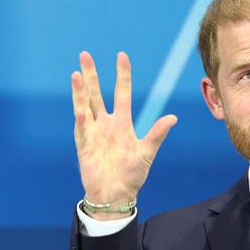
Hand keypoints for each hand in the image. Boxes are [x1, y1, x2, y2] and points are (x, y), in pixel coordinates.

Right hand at [71, 51, 176, 216]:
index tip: (121, 56)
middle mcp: (105, 124)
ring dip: (80, 91)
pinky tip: (80, 110)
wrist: (116, 194)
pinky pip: (82, 130)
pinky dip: (82, 120)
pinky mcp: (84, 146)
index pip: (122, 93)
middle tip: (85, 54)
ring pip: (85, 106)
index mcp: (122, 123)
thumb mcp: (147, 152)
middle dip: (92, 75)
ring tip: (77, 74)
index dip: (122, 75)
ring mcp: (93, 133)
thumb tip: (173, 117)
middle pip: (96, 94)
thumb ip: (157, 134)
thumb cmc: (132, 174)